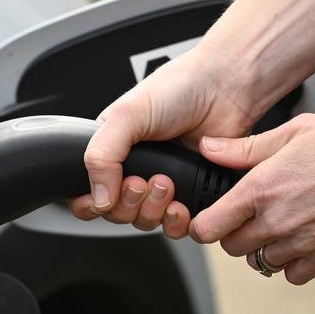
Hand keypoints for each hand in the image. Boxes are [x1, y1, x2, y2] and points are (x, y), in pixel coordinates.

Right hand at [68, 43, 258, 231]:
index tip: (101, 199)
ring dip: (152, 210)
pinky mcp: (192, 194)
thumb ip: (101, 156)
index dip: (90, 204)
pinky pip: (177, 226)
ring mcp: (165, 184)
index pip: (88, 193)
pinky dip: (176, 221)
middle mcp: (137, 169)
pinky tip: (181, 203)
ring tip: (166, 183)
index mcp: (113, 151)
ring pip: (145, 222)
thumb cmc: (178, 88)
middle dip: (128, 204)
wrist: (226, 88)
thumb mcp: (126, 115)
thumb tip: (98, 198)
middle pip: (117, 213)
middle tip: (141, 181)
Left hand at [191, 113, 314, 283]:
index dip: (204, 225)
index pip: (208, 228)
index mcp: (260, 189)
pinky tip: (302, 239)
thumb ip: (245, 148)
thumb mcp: (293, 133)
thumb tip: (209, 148)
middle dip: (235, 234)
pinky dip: (293, 263)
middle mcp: (276, 221)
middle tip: (251, 217)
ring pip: (260, 262)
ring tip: (282, 224)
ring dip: (264, 248)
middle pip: (231, 248)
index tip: (211, 219)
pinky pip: (292, 275)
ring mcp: (300, 243)